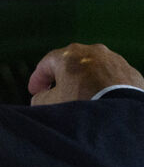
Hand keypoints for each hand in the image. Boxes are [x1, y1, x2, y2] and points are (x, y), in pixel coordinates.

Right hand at [28, 43, 143, 105]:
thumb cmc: (84, 104)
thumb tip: (42, 97)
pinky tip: (101, 99)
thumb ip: (40, 98)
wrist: (120, 114)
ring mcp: (115, 60)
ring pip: (94, 69)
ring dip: (86, 81)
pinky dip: (105, 86)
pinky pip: (112, 78)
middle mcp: (93, 51)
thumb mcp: (50, 103)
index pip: (46, 63)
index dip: (38, 79)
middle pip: (72, 64)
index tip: (35, 91)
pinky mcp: (131, 72)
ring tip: (82, 98)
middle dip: (63, 78)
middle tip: (56, 93)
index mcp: (70, 54)